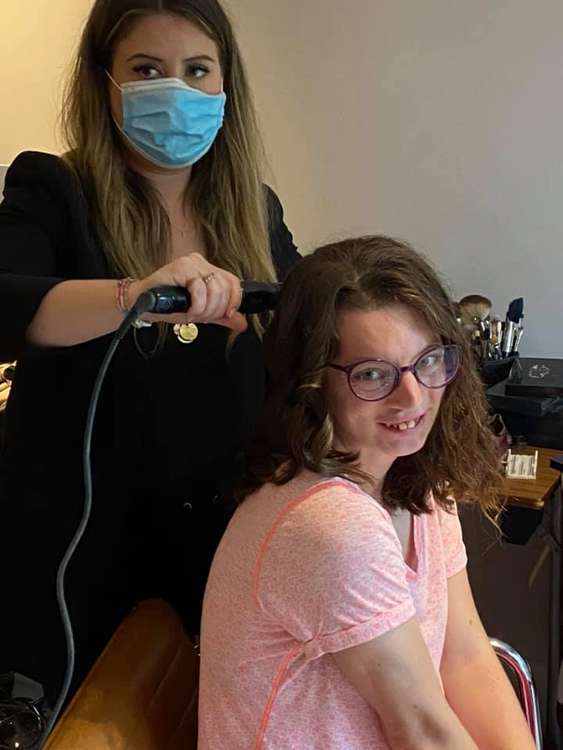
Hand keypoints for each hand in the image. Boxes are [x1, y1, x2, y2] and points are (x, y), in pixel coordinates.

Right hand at [130, 254, 246, 332]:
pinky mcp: (180, 267)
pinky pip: (199, 289)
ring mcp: (190, 263)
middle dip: (216, 310)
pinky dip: (196, 306)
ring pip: (215, 289)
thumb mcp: (201, 312)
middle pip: (225, 287)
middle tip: (201, 318)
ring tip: (192, 315)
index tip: (227, 315)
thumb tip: (242, 323)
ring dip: (205, 310)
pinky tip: (187, 311)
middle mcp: (200, 263)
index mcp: (207, 269)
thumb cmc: (167, 305)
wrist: (140, 305)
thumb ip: (222, 316)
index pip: (233, 282)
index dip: (234, 301)